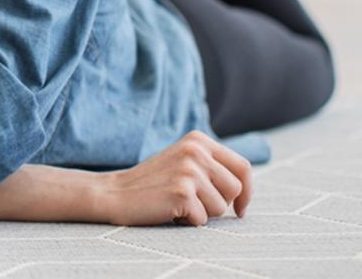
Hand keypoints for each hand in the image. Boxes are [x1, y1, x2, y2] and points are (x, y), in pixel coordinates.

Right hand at [97, 130, 251, 226]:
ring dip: (202, 213)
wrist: (114, 193)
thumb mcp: (183, 162)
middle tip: (194, 204)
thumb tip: (245, 186)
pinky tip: (168, 210)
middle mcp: (196, 151)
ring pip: (221, 207)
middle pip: (235, 189)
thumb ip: (211, 165)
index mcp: (198, 140)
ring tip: (177, 204)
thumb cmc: (152, 183)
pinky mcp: (182, 192)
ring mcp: (189, 171)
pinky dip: (187, 222)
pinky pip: (203, 220)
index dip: (247, 192)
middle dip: (220, 203)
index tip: (240, 208)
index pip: (243, 167)